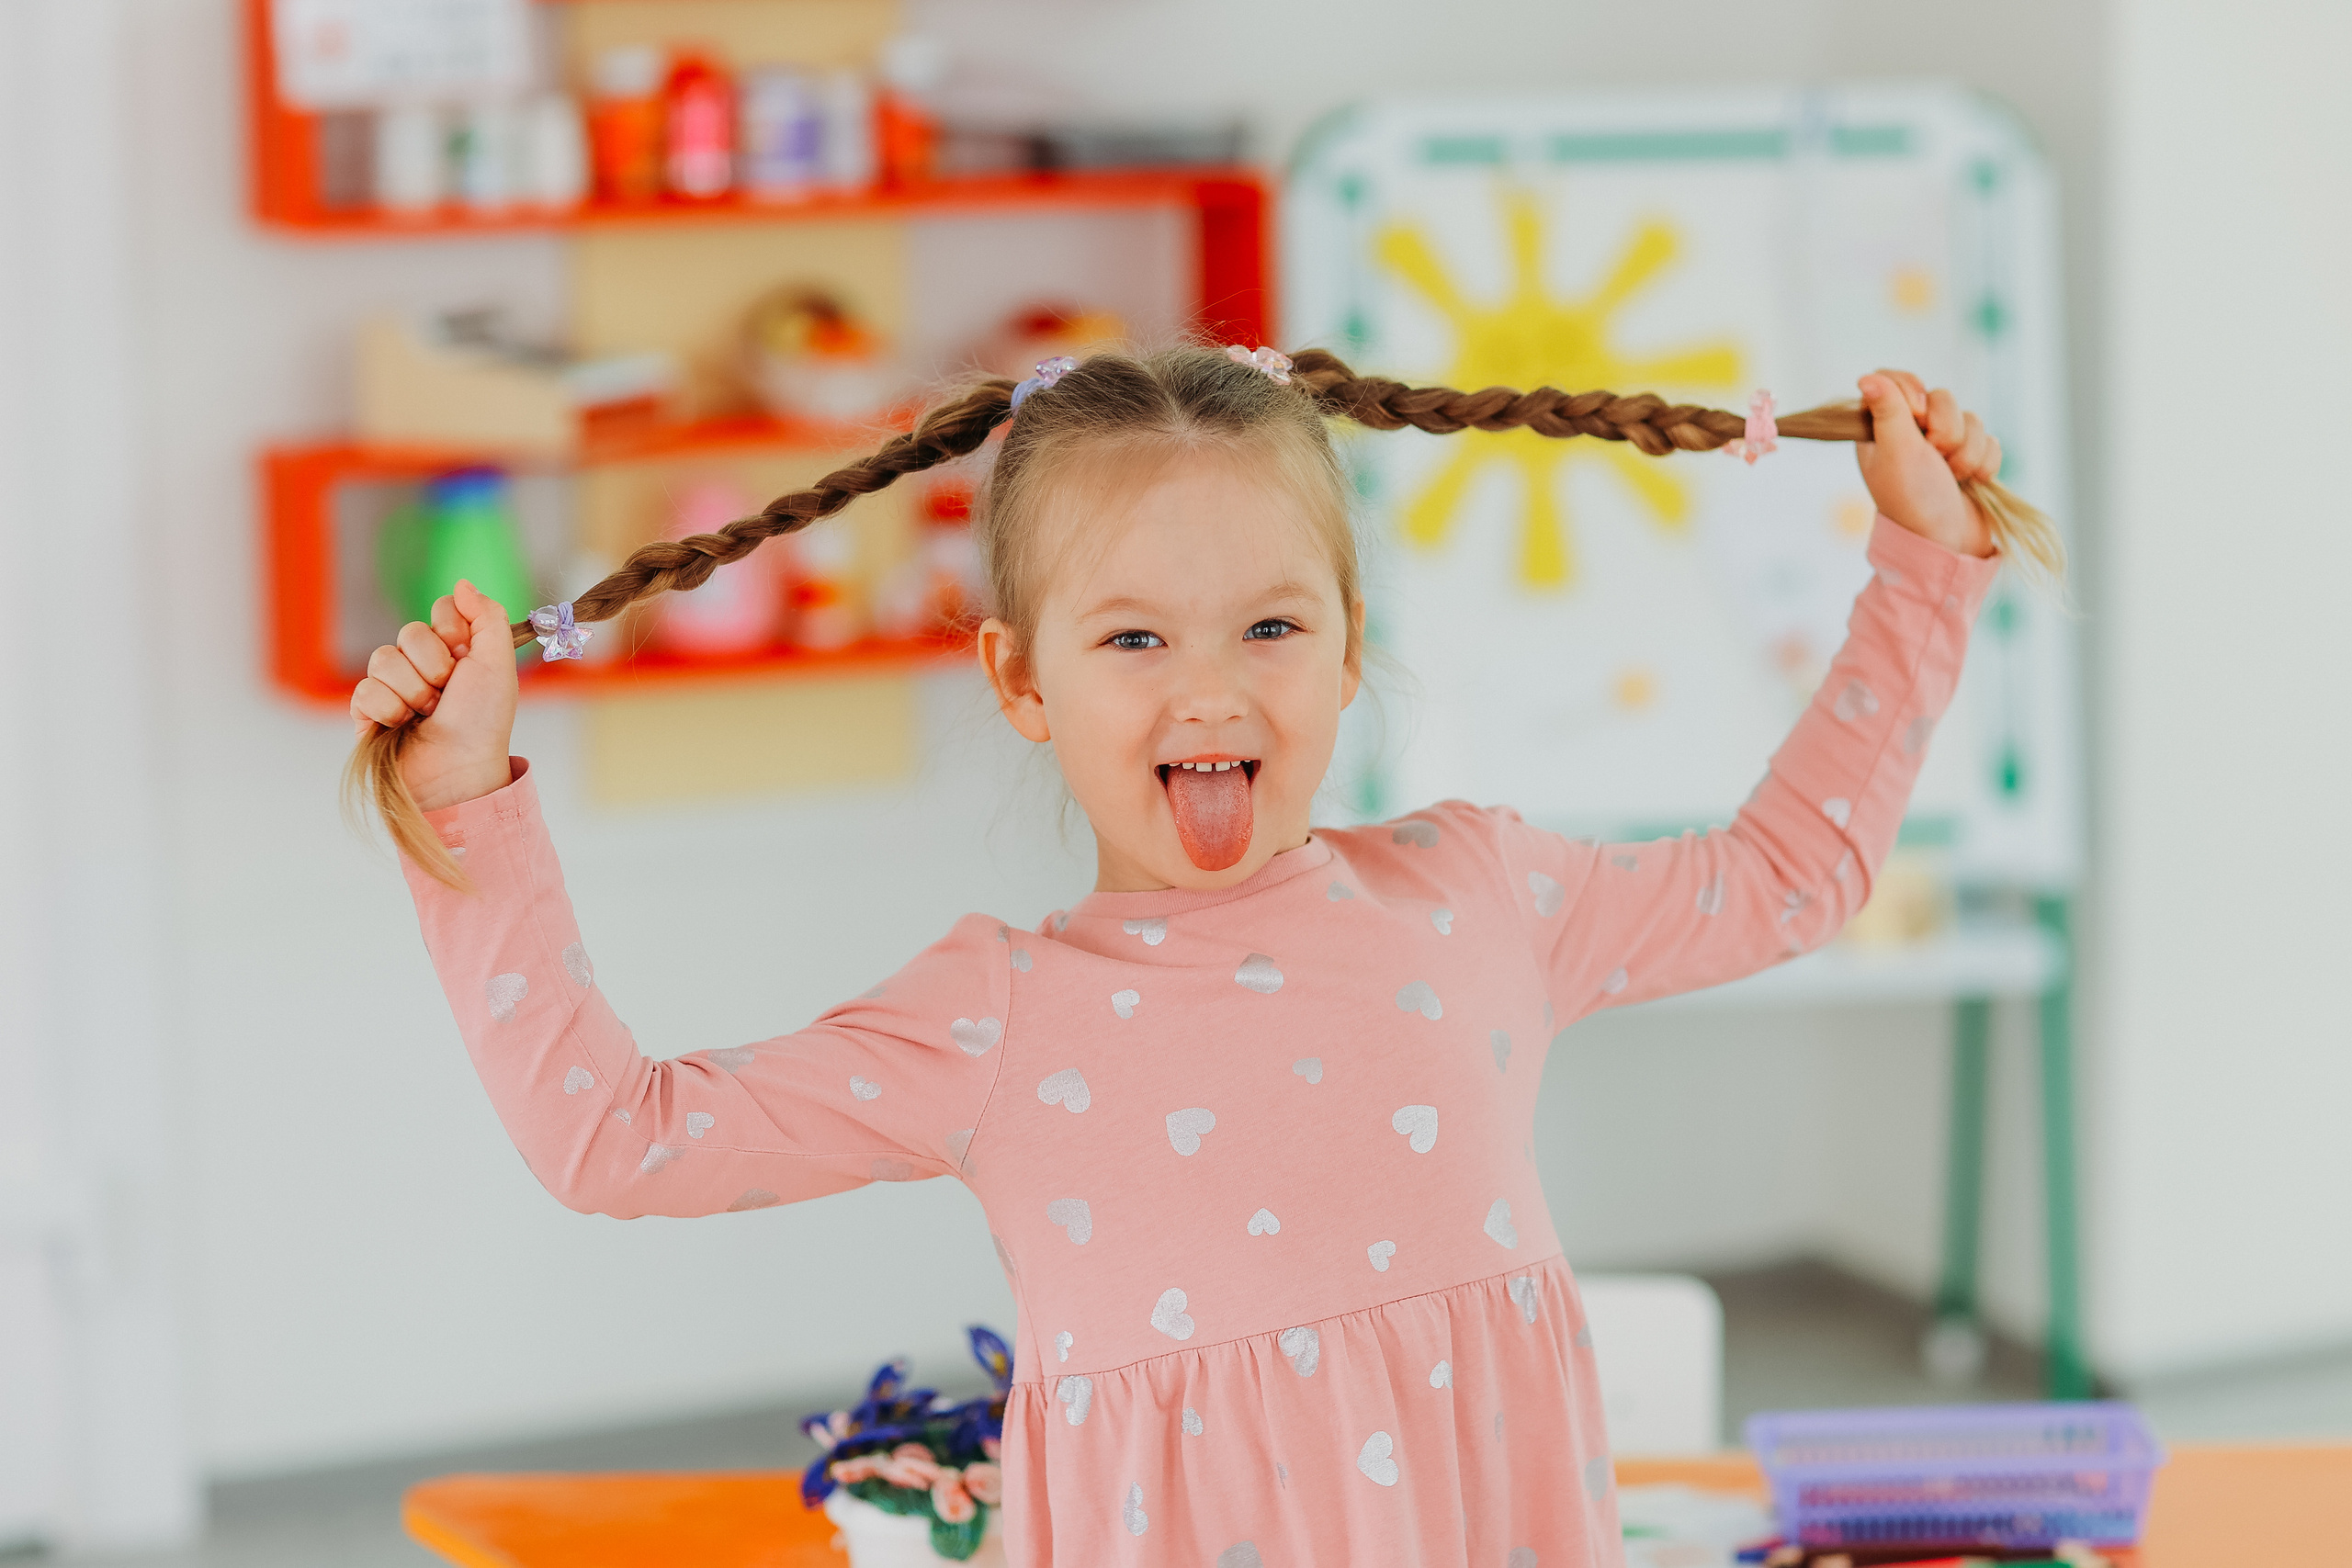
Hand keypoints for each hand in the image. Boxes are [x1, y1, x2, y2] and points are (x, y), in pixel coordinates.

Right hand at [349, 579, 519, 812]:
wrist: (459, 770)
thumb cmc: (483, 722)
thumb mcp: (498, 663)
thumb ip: (487, 616)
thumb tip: (461, 583)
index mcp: (455, 651)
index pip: (440, 610)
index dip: (452, 630)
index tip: (465, 656)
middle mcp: (423, 665)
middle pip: (410, 632)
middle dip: (434, 666)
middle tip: (447, 694)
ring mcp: (393, 688)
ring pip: (383, 659)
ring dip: (413, 691)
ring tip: (427, 715)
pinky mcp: (368, 712)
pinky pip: (365, 690)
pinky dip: (388, 710)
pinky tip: (402, 726)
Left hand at [1854, 370, 1998, 557]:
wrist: (1949, 542)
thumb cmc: (1914, 499)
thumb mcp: (1896, 451)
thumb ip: (1887, 410)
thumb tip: (1866, 376)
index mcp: (1881, 429)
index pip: (1895, 379)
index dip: (1912, 391)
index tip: (1916, 416)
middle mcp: (1910, 433)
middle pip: (1941, 397)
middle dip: (1945, 431)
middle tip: (1934, 459)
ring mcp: (1942, 446)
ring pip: (1970, 418)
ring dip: (1965, 452)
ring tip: (1952, 477)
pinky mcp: (1970, 458)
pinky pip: (1989, 439)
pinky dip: (1983, 462)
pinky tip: (1972, 482)